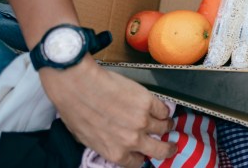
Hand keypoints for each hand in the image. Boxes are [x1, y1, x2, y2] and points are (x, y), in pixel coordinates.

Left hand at [39, 57, 174, 166]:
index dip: (142, 156)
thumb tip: (118, 145)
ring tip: (165, 121)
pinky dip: (164, 110)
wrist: (78, 86)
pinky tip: (159, 108)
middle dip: (167, 149)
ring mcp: (142, 120)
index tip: (144, 151)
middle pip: (160, 150)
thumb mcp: (88, 140)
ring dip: (166, 125)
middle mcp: (132, 140)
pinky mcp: (148, 101)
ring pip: (165, 127)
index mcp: (116, 153)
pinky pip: (164, 109)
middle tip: (171, 145)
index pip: (137, 162)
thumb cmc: (76, 112)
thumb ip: (107, 146)